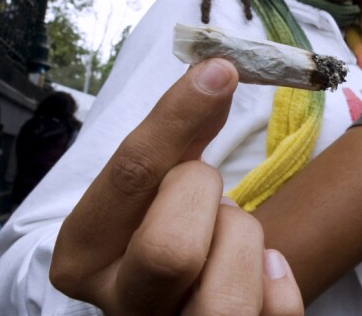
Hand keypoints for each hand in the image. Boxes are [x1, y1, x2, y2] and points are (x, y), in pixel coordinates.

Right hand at [50, 59, 303, 315]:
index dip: (179, 117)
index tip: (220, 71)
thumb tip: (217, 71)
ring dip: (243, 240)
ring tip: (228, 237)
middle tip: (207, 194)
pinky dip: (277, 279)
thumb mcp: (150, 184)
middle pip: (172, 249)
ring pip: (226, 296)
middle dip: (205, 197)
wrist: (171, 296)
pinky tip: (257, 270)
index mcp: (84, 255)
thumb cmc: (158, 226)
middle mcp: (120, 307)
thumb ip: (179, 133)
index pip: (131, 177)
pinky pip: (275, 313)